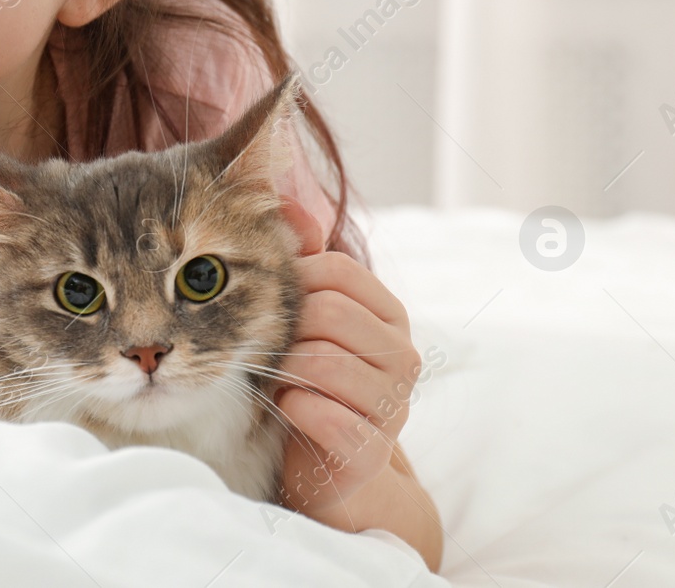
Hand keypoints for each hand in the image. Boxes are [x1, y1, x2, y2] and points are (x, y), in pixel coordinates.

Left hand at [271, 234, 421, 517]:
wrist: (328, 469)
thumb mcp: (306, 322)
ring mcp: (393, 406)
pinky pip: (324, 415)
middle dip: (285, 330)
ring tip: (278, 381)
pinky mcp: (370, 452)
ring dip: (283, 371)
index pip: (337, 269)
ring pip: (323, 363)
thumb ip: (301, 265)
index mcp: (388, 316)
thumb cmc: (309, 382)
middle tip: (272, 351)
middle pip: (328, 313)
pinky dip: (293, 408)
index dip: (292, 281)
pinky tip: (287, 409)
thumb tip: (290, 206)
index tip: (271, 305)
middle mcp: (403, 356)